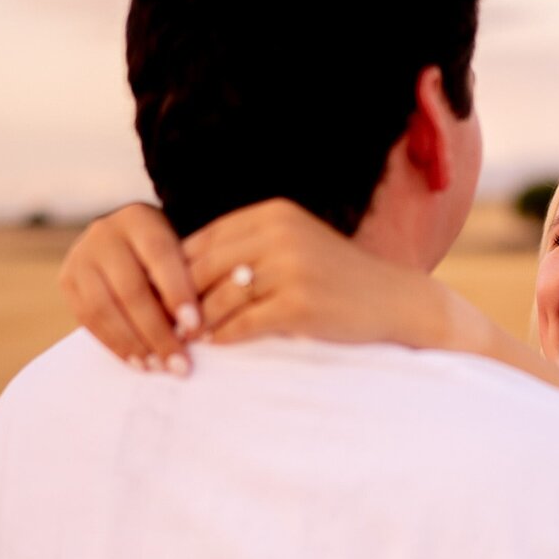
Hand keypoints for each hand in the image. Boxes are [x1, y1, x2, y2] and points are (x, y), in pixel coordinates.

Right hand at [59, 203, 198, 372]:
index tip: (195, 326)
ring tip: (156, 366)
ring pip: (104, 307)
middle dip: (157, 332)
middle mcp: (105, 233)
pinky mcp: (67, 280)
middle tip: (179, 363)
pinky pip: (88, 318)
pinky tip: (136, 360)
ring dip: (133, 343)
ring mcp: (81, 256)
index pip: (160, 256)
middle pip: (131, 289)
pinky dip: (114, 343)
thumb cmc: (163, 251)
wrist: (124, 240)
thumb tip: (194, 331)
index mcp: (139, 219)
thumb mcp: (179, 249)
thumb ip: (186, 279)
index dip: (177, 293)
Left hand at [185, 199, 451, 349]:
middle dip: (182, 298)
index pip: (205, 239)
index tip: (165, 295)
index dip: (178, 269)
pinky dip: (226, 335)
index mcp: (273, 214)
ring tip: (188, 338)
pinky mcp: (300, 304)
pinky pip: (245, 322)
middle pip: (206, 267)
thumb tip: (185, 270)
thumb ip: (249, 248)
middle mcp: (279, 234)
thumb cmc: (337, 278)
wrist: (393, 300)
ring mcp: (291, 268)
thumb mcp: (293, 245)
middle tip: (167, 322)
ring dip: (201, 321)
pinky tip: (218, 344)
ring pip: (222, 296)